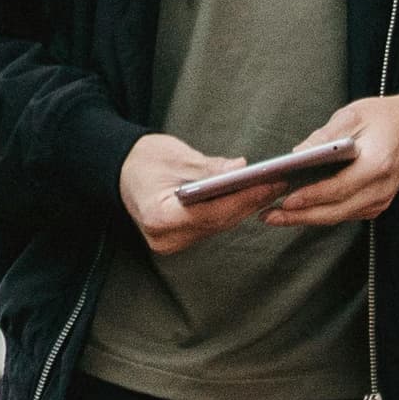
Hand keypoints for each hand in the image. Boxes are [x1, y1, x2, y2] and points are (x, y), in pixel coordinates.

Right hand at [119, 133, 290, 255]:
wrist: (119, 170)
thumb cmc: (143, 159)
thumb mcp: (175, 157)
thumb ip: (209, 168)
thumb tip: (241, 169)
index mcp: (158, 216)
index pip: (209, 212)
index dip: (241, 198)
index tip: (268, 184)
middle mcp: (165, 238)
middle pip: (217, 222)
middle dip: (250, 202)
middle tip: (279, 183)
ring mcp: (171, 243)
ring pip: (218, 226)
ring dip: (245, 207)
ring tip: (273, 187)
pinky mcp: (179, 240)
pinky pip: (212, 226)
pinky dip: (231, 210)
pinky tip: (252, 196)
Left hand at [264, 90, 398, 226]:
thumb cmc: (385, 117)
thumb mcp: (354, 115)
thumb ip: (325, 136)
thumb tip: (296, 154)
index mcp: (377, 164)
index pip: (339, 188)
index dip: (310, 196)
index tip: (285, 200)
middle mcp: (381, 188)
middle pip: (336, 210)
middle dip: (300, 216)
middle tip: (269, 215)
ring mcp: (381, 200)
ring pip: (339, 216)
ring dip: (307, 217)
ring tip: (275, 215)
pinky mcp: (377, 204)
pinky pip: (346, 214)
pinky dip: (322, 213)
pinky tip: (299, 210)